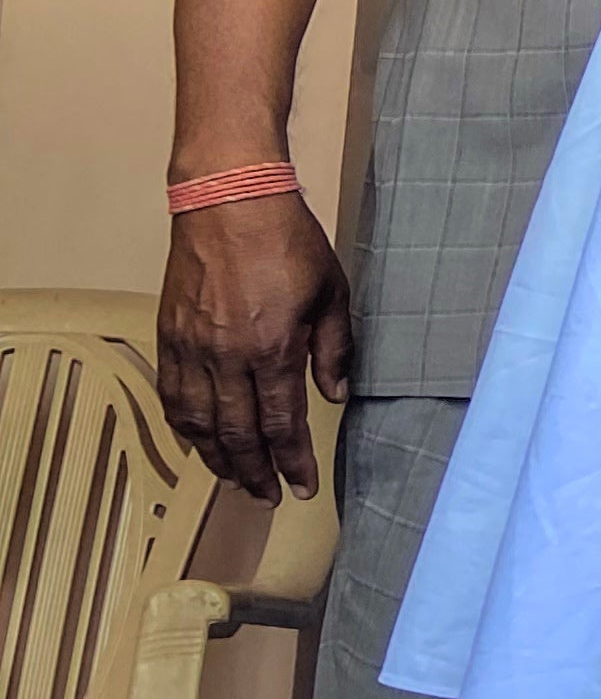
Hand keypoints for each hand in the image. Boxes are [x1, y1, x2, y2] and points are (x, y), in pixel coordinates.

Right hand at [156, 194, 348, 501]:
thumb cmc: (288, 241)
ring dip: (217, 458)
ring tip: (237, 479)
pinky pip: (173, 396)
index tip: (302, 487)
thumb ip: (333, 349)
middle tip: (268, 496)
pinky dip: (185, 427)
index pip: (281, 424)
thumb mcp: (331, 293)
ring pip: (198, 423)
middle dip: (255, 472)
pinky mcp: (169, 336)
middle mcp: (226, 357)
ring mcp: (191, 349)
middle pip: (237, 435)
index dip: (292, 461)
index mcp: (272, 349)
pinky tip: (199, 441)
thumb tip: (334, 396)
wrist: (227, 201)